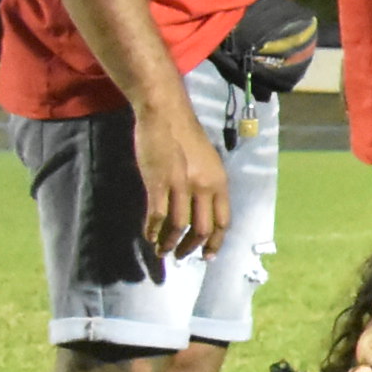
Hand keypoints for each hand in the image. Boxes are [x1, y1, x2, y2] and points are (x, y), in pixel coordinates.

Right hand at [125, 89, 230, 272]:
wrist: (166, 115)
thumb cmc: (186, 138)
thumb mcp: (208, 164)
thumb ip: (208, 187)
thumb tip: (202, 213)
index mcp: (220, 183)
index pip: (223, 221)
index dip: (215, 242)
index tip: (207, 256)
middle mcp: (204, 187)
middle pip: (202, 229)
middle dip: (192, 248)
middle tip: (181, 256)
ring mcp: (181, 186)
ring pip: (179, 227)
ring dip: (170, 244)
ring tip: (162, 251)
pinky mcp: (158, 183)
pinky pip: (157, 216)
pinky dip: (152, 230)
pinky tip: (149, 236)